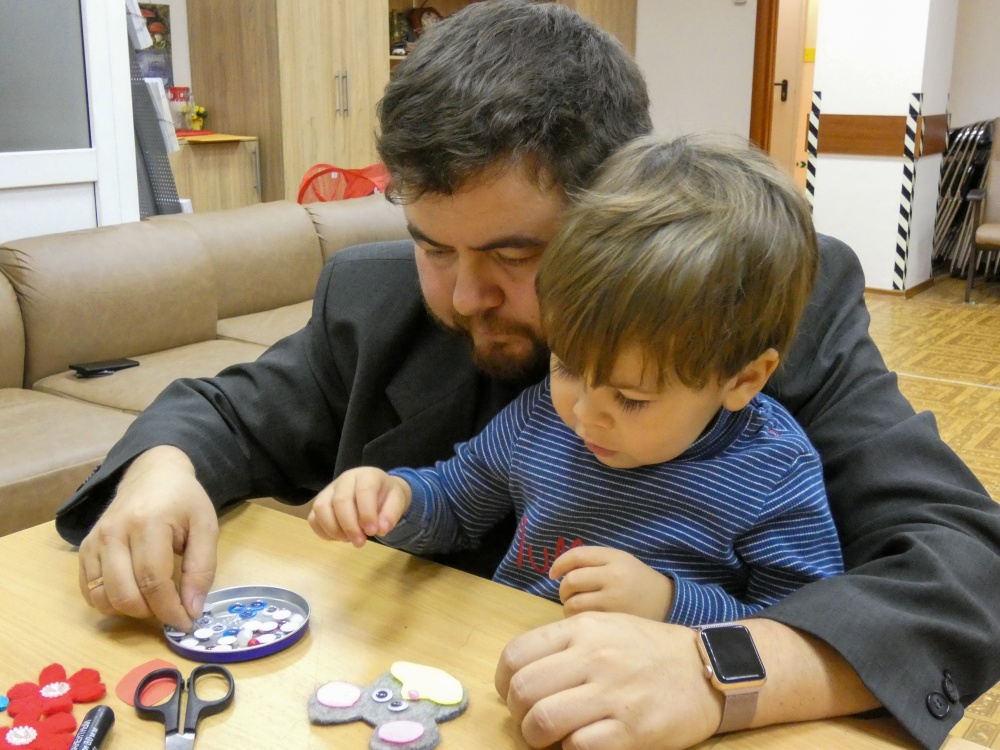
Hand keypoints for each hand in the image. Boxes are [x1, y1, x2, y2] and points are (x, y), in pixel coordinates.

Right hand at [77, 446, 217, 631]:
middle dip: (152, 612)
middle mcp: (114, 532)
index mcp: (148, 523)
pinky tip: (132, 593)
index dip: (170, 609)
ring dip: (130, 610)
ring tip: (153, 598)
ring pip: (103, 598)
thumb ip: (202, 568)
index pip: (154, 581)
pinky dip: (110, 603)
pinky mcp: (84, 548)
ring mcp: (94, 541)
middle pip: (125, 594)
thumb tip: (192, 610)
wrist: (152, 475)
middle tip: (171, 609)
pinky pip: (89, 591)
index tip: (187, 622)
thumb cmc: (183, 501)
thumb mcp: (206, 527)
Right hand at [308, 467, 411, 546]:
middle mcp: (345, 479)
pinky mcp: (320, 503)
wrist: (378, 491)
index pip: (364, 490)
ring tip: (348, 540)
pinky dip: (323, 532)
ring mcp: (329, 490)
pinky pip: (313, 518)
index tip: (373, 532)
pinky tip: (339, 538)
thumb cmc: (386, 496)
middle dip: (350, 526)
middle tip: (361, 542)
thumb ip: (392, 514)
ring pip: (321, 508)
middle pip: (340, 500)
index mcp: (367, 475)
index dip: (367, 513)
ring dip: (334, 529)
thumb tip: (381, 529)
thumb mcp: (398, 501)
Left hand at [496, 612, 720, 748]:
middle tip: (532, 721)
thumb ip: (564, 645)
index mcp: (582, 628)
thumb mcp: (605, 627)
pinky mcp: (631, 730)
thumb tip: (522, 674)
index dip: (504, 682)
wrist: (707, 669)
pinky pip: (577, 747)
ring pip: (541, 722)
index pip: (516, 654)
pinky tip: (583, 743)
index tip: (513, 694)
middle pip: (522, 691)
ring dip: (537, 738)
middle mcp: (593, 657)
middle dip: (518, 714)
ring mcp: (612, 694)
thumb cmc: (648, 649)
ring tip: (551, 737)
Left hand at [549, 546, 673, 620]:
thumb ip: (593, 563)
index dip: (559, 564)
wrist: (668, 604)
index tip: (553, 573)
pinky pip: (583, 621)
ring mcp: (614, 601)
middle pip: (571, 581)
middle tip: (568, 595)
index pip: (577, 556)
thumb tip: (559, 572)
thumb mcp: (620, 562)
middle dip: (563, 590)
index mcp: (615, 557)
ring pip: (573, 604)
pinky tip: (586, 620)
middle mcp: (614, 577)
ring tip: (577, 608)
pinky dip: (577, 621)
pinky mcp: (614, 622)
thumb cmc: (637, 582)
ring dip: (568, 607)